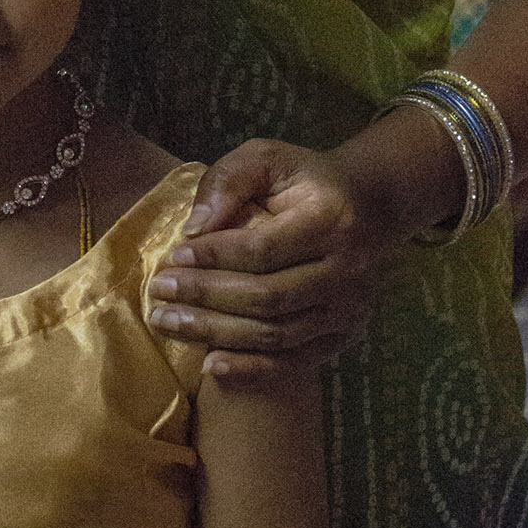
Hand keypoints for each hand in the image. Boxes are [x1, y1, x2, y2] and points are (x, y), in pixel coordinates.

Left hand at [146, 139, 386, 386]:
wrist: (368, 206)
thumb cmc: (305, 179)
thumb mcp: (268, 157)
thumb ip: (229, 181)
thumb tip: (194, 229)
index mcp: (330, 219)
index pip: (263, 248)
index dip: (214, 257)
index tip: (172, 257)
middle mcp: (348, 270)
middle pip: (267, 297)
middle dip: (205, 298)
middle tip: (159, 294)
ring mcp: (349, 309)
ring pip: (275, 334)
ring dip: (216, 334)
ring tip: (169, 323)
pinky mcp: (345, 335)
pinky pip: (294, 362)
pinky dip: (251, 369)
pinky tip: (210, 365)